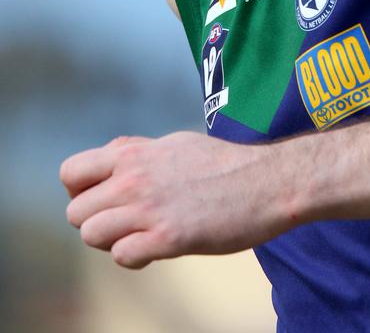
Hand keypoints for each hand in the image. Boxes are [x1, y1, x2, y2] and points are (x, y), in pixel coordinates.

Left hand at [60, 131, 291, 268]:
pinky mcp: (168, 237)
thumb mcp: (174, 144)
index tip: (102, 200)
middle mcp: (134, 178)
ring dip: (112, 242)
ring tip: (140, 236)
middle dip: (96, 223)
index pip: (70, 172)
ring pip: (91, 235)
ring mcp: (149, 208)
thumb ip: (139, 152)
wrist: (266, 182)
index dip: (80, 192)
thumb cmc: (224, 164)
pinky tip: (157, 248)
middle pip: (75, 213)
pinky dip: (134, 258)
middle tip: (125, 224)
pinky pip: (122, 256)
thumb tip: (114, 156)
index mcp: (134, 153)